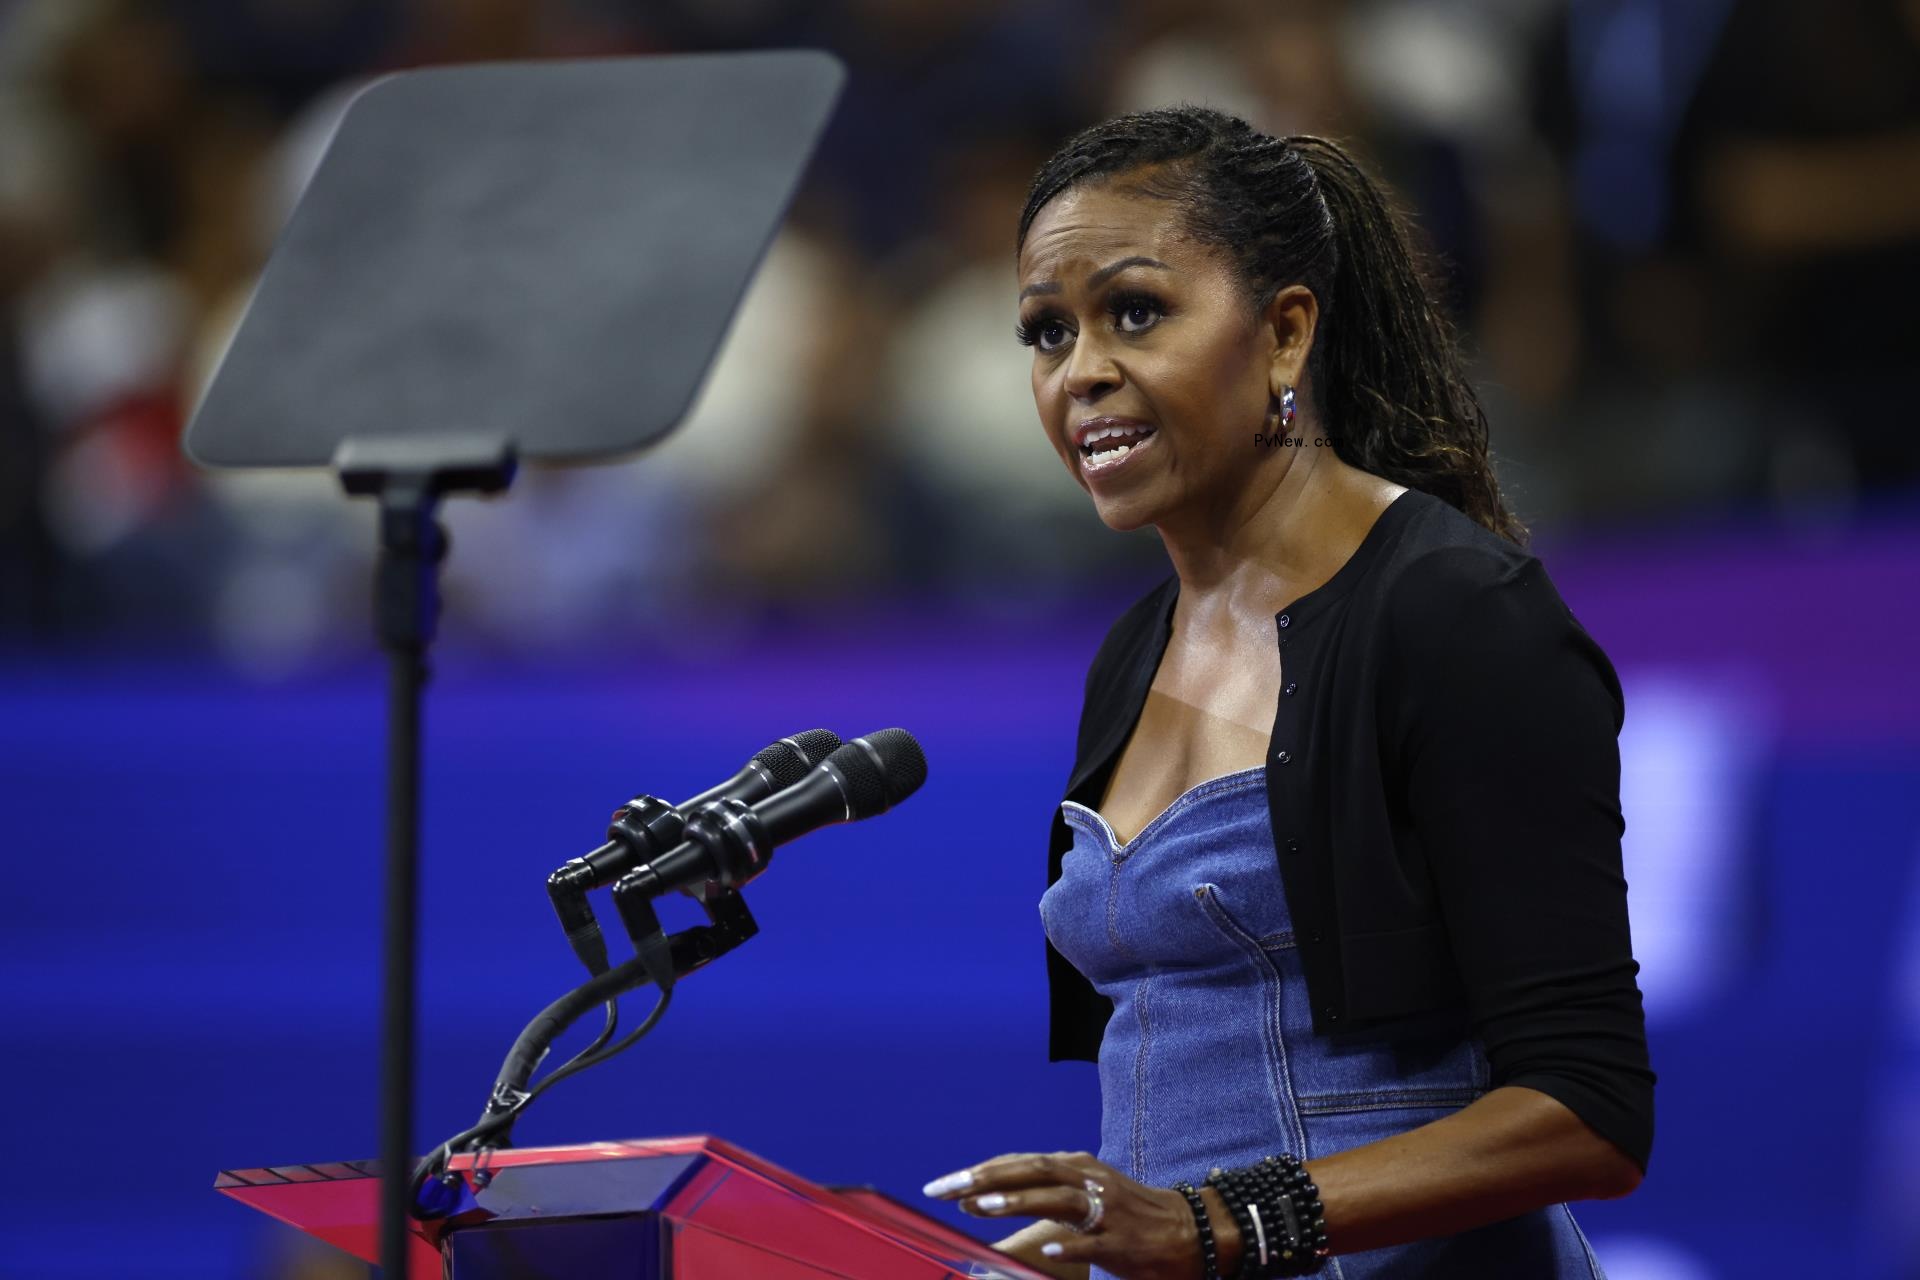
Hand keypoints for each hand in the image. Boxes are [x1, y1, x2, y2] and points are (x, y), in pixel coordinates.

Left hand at [924, 1150, 1212, 1279]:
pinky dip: (1071, 1243)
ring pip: (1056, 1199)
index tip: (940, 1184)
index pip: (1016, 1163)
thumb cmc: (1123, 1213)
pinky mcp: (1122, 1240)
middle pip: (1028, 1171)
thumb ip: (1031, 1194)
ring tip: (981, 1206)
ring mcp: (1105, 1208)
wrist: (1188, 1231)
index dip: (978, 1171)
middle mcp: (1086, 1179)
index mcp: (1072, 1166)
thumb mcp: (1077, 1194)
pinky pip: (1093, 1241)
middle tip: (944, 1189)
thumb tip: (975, 1200)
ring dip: (1018, 1201)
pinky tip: (1050, 1250)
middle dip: (984, 1179)